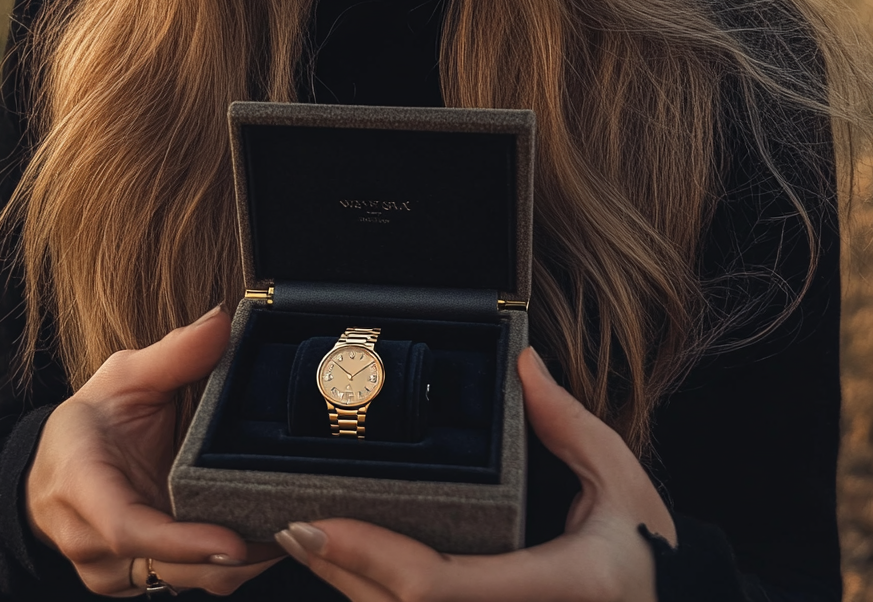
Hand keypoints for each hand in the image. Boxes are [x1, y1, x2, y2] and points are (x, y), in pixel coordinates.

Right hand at [25, 306, 282, 595]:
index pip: (126, 527)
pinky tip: (268, 538)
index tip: (233, 541)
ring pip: (184, 581)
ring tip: (293, 531)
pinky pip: (187, 582)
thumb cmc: (92, 419)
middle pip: (167, 566)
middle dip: (230, 556)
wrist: (56, 467)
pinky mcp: (135, 579)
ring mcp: (112, 568)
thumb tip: (222, 321)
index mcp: (80, 484)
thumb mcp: (124, 376)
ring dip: (239, 565)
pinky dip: (227, 565)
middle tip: (293, 528)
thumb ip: (173, 353)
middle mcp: (91, 540)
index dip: (180, 541)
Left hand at [275, 347, 675, 601]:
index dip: (366, 556)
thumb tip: (524, 364)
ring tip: (311, 545)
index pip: (434, 584)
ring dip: (351, 593)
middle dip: (340, 573)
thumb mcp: (621, 482)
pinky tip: (357, 579)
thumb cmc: (652, 557)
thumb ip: (569, 423)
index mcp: (555, 590)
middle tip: (293, 525)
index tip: (314, 521)